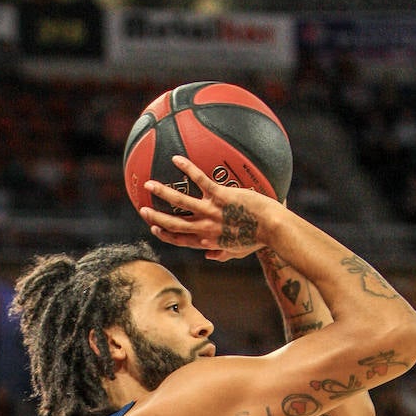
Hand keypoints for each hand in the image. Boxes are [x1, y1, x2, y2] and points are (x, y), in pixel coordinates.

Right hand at [140, 155, 281, 261]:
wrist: (272, 228)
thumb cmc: (259, 240)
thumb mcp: (238, 252)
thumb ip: (222, 254)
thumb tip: (210, 256)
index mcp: (208, 241)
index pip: (181, 240)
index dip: (166, 235)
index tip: (155, 229)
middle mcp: (205, 228)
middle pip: (174, 224)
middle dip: (156, 217)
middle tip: (143, 210)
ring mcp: (211, 211)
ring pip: (180, 203)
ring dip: (162, 193)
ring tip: (148, 184)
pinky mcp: (220, 196)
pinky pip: (200, 180)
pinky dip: (187, 169)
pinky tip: (176, 159)